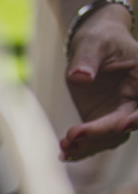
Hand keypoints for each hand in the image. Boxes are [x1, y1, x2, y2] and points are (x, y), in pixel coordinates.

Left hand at [60, 5, 137, 160]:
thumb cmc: (99, 39)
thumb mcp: (93, 43)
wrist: (91, 48)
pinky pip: (95, 140)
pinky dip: (80, 149)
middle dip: (100, 133)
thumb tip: (81, 76)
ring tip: (64, 146)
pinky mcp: (102, 121)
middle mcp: (135, 100)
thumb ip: (87, 58)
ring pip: (110, 138)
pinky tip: (63, 154)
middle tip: (73, 135)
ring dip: (88, 145)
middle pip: (125, 123)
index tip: (123, 124)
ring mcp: (119, 113)